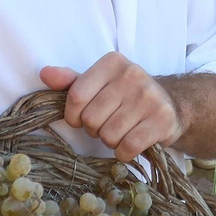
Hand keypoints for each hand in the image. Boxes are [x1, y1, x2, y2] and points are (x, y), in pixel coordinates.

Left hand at [40, 53, 181, 161]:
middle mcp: (132, 74)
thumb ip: (71, 81)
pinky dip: (124, 153)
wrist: (171, 105)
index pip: (76, 96)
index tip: (82, 119)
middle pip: (91, 118)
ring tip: (121, 131)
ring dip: (111, 141)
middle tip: (108, 124)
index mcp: (112, 62)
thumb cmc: (126, 96)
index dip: (73, 116)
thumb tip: (45, 73)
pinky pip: (128, 148)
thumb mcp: (99, 84)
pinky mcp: (162, 120)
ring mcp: (149, 97)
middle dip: (95, 129)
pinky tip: (132, 142)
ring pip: (108, 135)